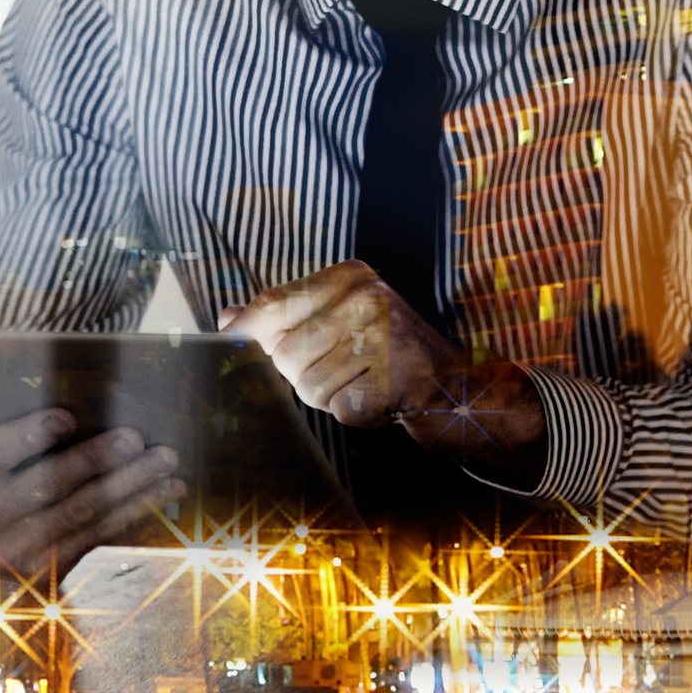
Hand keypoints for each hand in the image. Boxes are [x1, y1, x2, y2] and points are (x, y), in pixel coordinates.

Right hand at [0, 399, 185, 580]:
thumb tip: (3, 375)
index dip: (32, 435)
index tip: (68, 416)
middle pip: (47, 485)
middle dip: (95, 461)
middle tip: (134, 437)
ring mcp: (14, 552)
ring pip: (81, 514)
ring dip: (129, 487)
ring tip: (164, 461)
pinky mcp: (44, 573)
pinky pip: (96, 538)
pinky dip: (134, 515)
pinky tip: (162, 494)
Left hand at [220, 260, 545, 475]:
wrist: (463, 390)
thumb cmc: (390, 355)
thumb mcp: (338, 321)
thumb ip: (284, 317)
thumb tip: (227, 319)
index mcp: (351, 277)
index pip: (275, 304)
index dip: (247, 332)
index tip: (228, 343)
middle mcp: (369, 298)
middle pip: (286, 352)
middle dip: (301, 375)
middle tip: (340, 372)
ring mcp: (386, 338)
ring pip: (308, 386)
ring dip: (329, 397)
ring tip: (362, 384)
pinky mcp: (397, 381)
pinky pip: (339, 409)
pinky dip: (353, 415)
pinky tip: (379, 401)